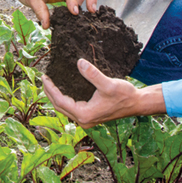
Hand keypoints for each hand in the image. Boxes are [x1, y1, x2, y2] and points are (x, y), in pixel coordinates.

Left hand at [41, 58, 165, 127]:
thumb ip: (93, 74)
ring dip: (56, 96)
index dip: (51, 89)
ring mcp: (87, 119)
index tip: (45, 77)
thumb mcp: (108, 84)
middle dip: (50, 93)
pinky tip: (63, 89)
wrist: (137, 104)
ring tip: (50, 83)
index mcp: (85, 114)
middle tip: (44, 79)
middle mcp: (84, 120)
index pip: (61, 102)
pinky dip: (65, 99)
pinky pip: (71, 108)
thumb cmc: (124, 96)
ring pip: (65, 108)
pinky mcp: (90, 116)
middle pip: (59, 107)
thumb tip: (79, 63)